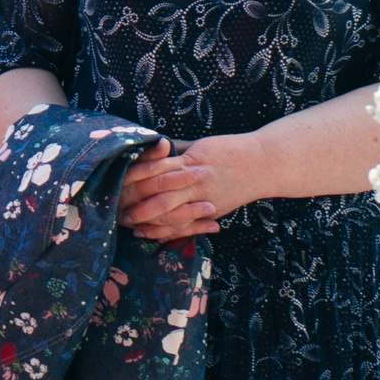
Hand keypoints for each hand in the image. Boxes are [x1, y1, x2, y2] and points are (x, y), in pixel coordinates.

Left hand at [118, 134, 267, 240]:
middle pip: (160, 196)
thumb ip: (176, 150)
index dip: (135, 179)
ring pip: (172, 214)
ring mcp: (204, 197)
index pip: (155, 170)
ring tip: (132, 226)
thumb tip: (154, 149)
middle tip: (120, 212)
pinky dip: (170, 232)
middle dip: (138, 206)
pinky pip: (188, 225)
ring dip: (150, 222)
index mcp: (188, 160)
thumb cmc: (229, 149)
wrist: (261, 162)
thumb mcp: (200, 144)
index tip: (118, 185)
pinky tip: (155, 235)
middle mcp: (195, 180)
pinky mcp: (213, 209)